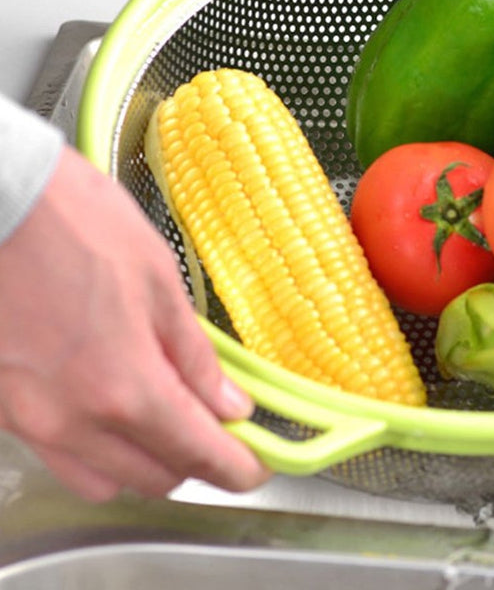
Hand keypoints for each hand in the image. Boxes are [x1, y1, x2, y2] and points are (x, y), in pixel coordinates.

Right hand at [0, 145, 270, 500]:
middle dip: (194, 463)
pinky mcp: (3, 410)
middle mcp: (74, 421)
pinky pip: (59, 455)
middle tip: (219, 430)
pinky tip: (113, 404)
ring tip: (168, 418)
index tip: (256, 469)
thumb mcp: (158, 281)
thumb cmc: (78, 227)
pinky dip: (96, 448)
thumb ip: (193, 354)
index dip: (235, 469)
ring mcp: (30, 421)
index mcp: (124, 387)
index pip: (195, 453)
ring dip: (143, 462)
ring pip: (101, 478)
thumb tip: (228, 402)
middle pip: (151, 478)